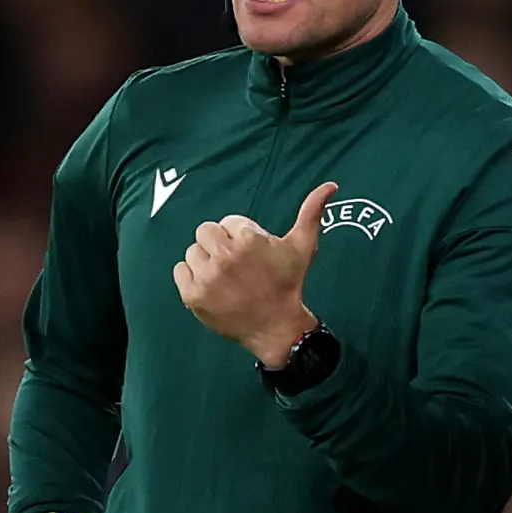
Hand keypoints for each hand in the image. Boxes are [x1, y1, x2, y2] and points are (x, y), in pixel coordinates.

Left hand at [173, 180, 334, 362]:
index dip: (241, 237)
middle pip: (206, 231)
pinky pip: (180, 270)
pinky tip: (212, 286)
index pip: (229, 222)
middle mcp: (224, 256)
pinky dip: (192, 277)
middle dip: (219, 244)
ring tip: (225, 277)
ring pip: (193, 251)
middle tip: (235, 264)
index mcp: (247, 239)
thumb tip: (331, 185)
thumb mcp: (303, 246)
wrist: (276, 327)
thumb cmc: (288, 284)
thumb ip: (312, 212)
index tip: (252, 256)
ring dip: (206, 261)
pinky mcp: (192, 295)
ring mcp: (207, 276)